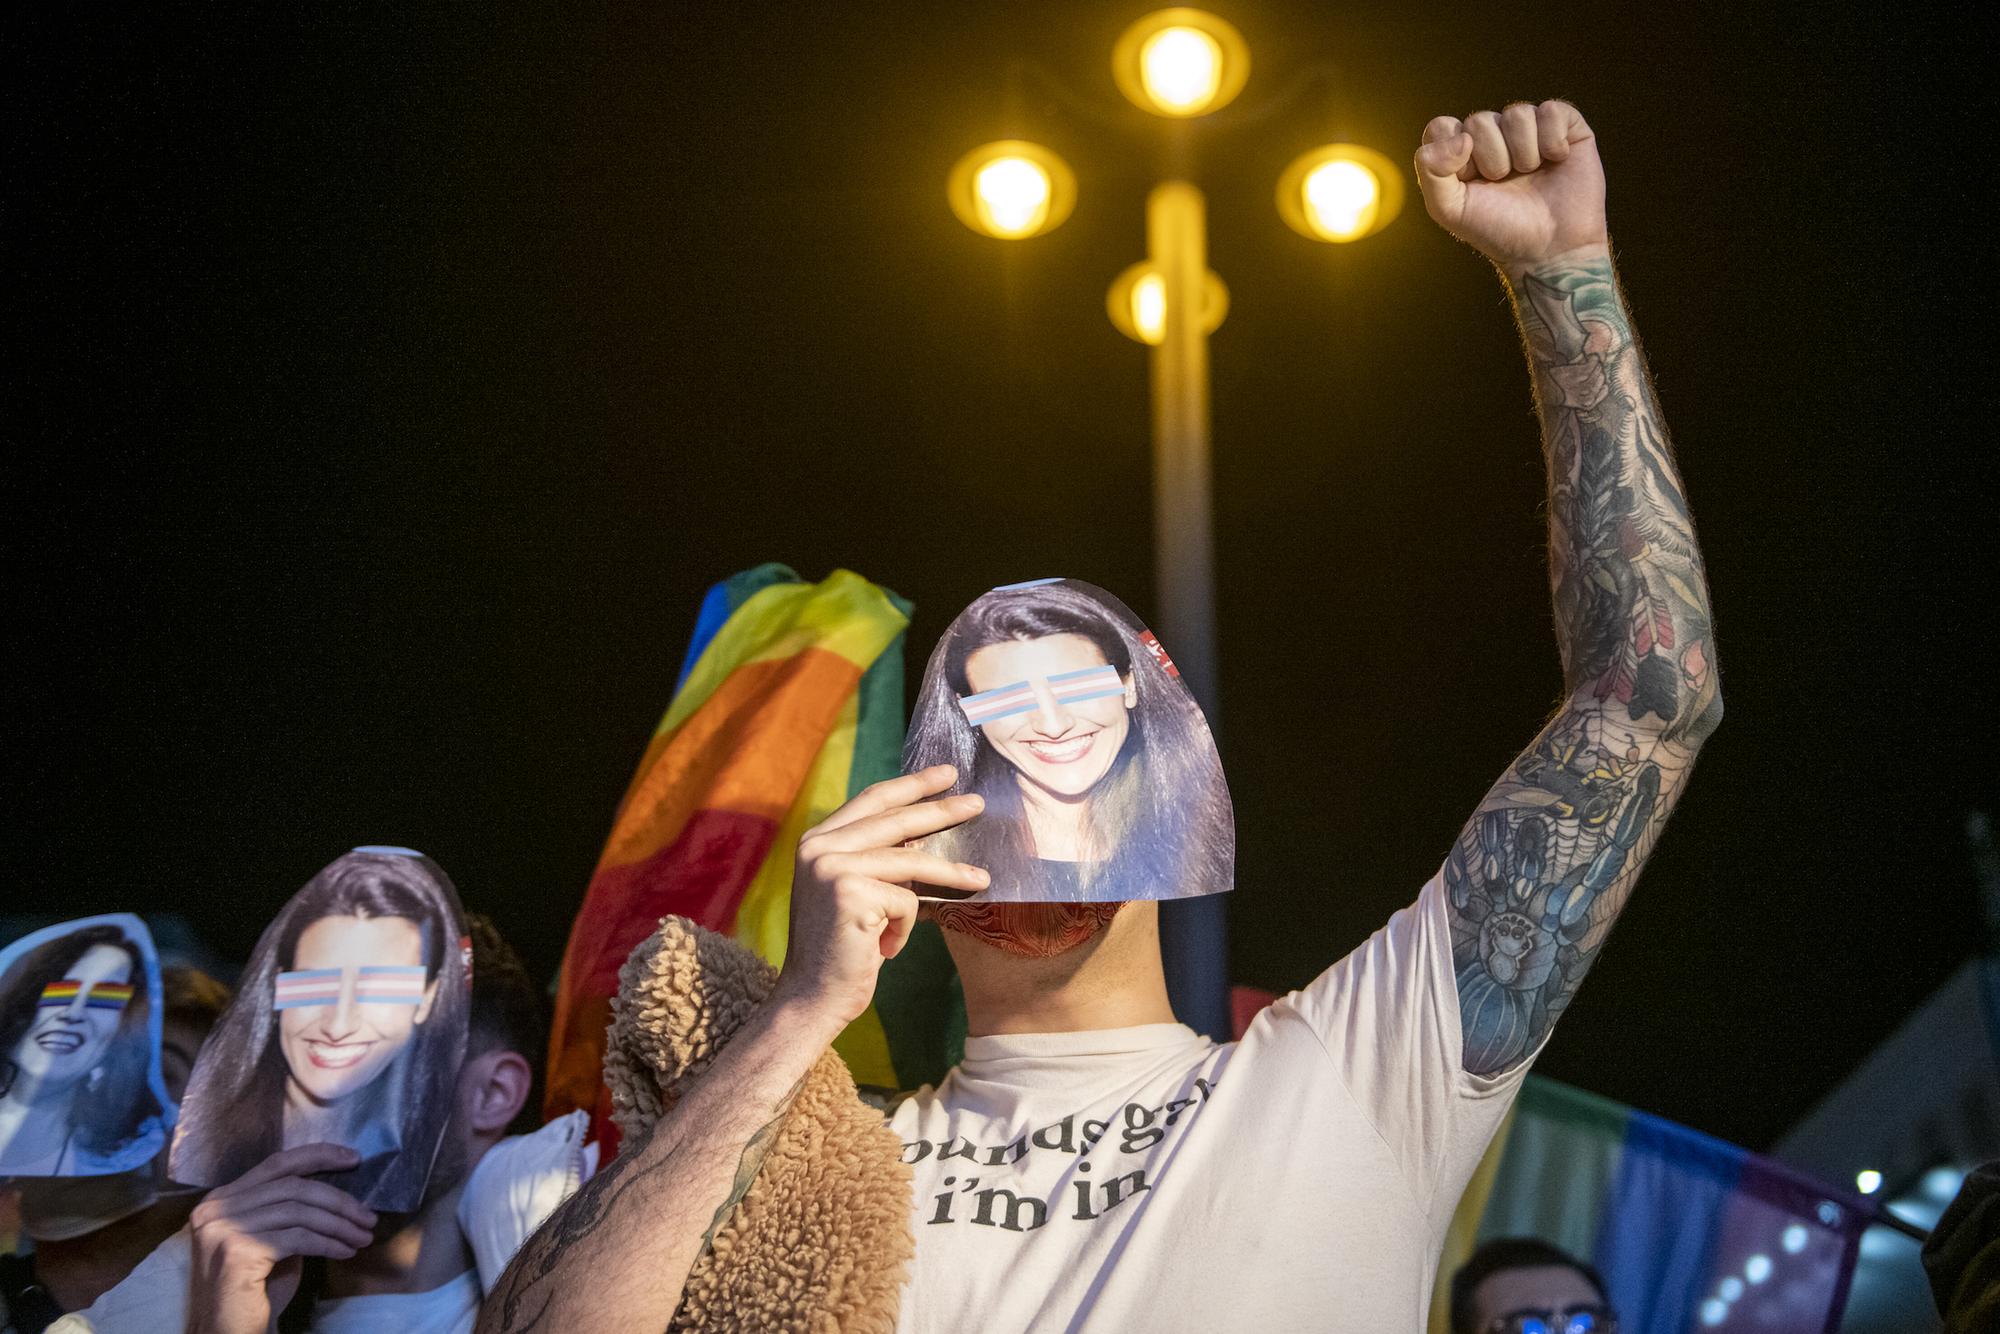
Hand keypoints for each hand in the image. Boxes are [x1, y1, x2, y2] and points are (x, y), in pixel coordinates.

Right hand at [187, 1143, 378, 1333]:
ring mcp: (222, 1229)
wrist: (230, 1332)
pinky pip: (298, 1238)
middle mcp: (214, 1209)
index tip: (354, 1158)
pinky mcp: (236, 1252)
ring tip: (363, 1236)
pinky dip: (328, 1243)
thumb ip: (288, 1209)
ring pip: (299, 1211)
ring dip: (339, 1224)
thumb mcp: (272, 1239)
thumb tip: (336, 1191)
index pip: (277, 1164)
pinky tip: (346, 1252)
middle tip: (368, 1216)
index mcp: (220, 1199)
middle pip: (293, 1187)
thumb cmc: (255, 1288)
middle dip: (338, 1200)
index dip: (318, 1156)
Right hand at [775, 765, 986, 1030]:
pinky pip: (906, 901)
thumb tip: (927, 834)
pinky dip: (904, 929)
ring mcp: (831, 867)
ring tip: (982, 880)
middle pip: (895, 819)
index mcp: (817, 841)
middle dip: (942, 810)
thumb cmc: (842, 950)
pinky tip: (883, 948)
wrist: (812, 999)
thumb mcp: (859, 894)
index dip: (911, 785)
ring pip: (911, 860)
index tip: (945, 774)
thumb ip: (880, 860)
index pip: (872, 800)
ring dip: (951, 874)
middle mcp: (818, 847)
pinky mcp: (850, 893)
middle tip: (978, 803)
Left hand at [1414, 100, 1606, 271]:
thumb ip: (1431, 170)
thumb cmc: (1497, 230)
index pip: (1442, 127)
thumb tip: (1461, 137)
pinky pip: (1552, 111)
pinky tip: (1556, 160)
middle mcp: (1494, 135)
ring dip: (1523, 154)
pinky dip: (1552, 140)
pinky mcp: (1565, 127)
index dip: (1454, 155)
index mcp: (1461, 152)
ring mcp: (1529, 129)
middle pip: (1479, 121)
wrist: (1550, 250)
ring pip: (1517, 114)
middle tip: (1504, 185)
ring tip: (1530, 175)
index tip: (1470, 182)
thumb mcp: (1449, 209)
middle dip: (1492, 160)